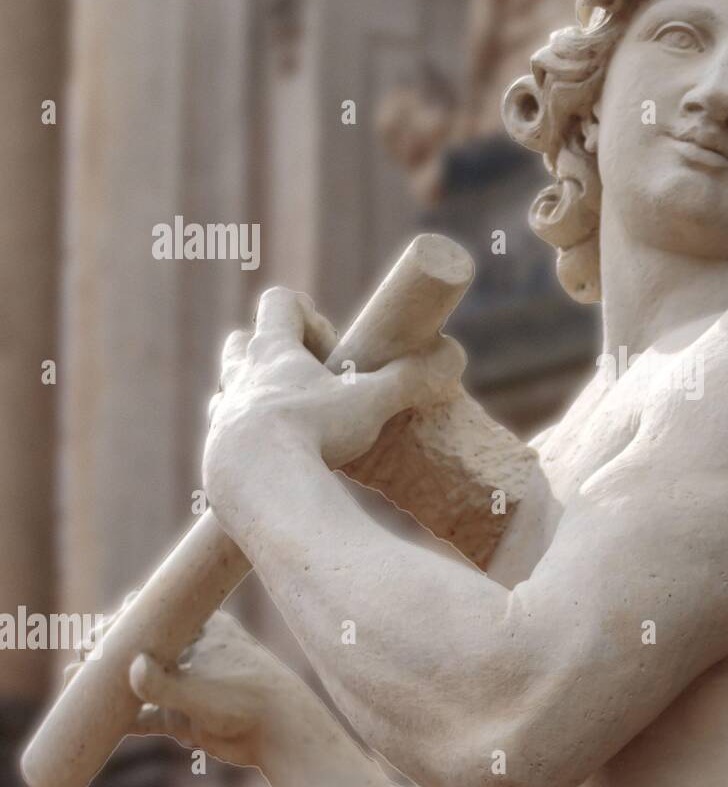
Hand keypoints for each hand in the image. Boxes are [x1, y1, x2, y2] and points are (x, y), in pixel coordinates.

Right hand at [66, 604, 307, 769]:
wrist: (279, 734)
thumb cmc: (250, 699)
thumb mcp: (205, 691)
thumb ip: (167, 683)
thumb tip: (131, 666)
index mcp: (202, 630)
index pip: (156, 615)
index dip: (124, 620)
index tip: (100, 631)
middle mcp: (190, 656)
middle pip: (140, 647)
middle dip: (107, 651)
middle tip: (82, 654)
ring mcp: (185, 687)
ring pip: (135, 683)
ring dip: (105, 685)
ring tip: (70, 681)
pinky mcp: (181, 718)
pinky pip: (141, 715)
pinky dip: (117, 717)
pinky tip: (89, 720)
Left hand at [203, 287, 461, 482]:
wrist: (259, 484)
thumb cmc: (313, 431)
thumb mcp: (372, 401)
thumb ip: (411, 377)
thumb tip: (453, 355)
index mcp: (274, 349)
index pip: (278, 302)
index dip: (308, 314)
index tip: (333, 345)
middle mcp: (241, 374)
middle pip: (242, 341)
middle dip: (275, 353)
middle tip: (311, 380)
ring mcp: (224, 412)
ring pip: (230, 387)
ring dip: (257, 395)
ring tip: (294, 420)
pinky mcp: (214, 451)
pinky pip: (226, 432)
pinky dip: (249, 437)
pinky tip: (277, 459)